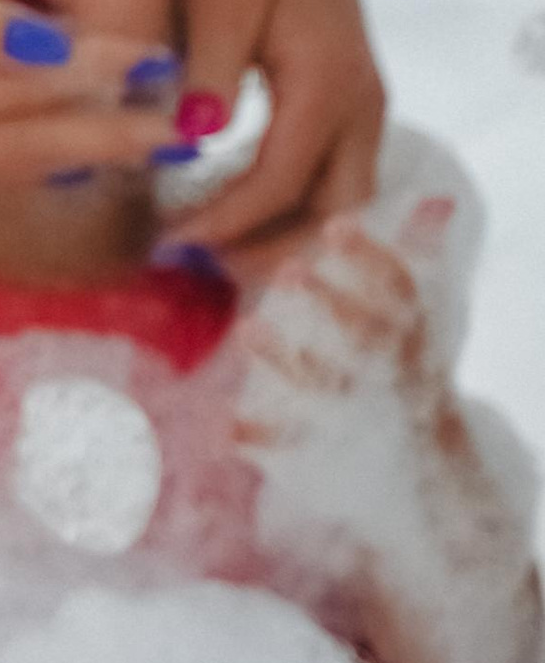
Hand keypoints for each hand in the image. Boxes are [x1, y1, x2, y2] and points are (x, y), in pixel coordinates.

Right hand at [0, 0, 179, 193]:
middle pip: (27, 149)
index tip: (163, 62)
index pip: (33, 91)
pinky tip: (56, 141)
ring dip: (70, 153)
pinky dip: (18, 154)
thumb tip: (61, 56)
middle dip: (109, 138)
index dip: (105, 78)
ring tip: (137, 140)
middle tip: (182, 132)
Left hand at [178, 0, 383, 257]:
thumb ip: (211, 74)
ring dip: (288, 232)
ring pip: (342, 197)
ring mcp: (360, 96)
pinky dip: (297, 203)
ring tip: (219, 250)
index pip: (280, 184)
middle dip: (272, 251)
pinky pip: (335, 169)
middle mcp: (359, 100)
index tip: (171, 242)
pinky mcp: (346, 88)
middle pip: (332, 212)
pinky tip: (242, 206)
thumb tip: (194, 144)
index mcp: (326, 83)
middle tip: (202, 266)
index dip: (226, 223)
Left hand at [233, 202, 448, 440]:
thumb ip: (415, 266)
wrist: (427, 462)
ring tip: (246, 327)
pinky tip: (228, 426)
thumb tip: (433, 200)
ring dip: (284, 357)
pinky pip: (295, 443)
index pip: (397, 289)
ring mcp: (361, 410)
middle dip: (327, 302)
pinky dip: (264, 435)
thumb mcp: (417, 321)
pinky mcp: (330, 448)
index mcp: (410, 334)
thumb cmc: (409, 373)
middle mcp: (391, 370)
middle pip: (362, 333)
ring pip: (325, 382)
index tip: (337, 226)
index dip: (370, 257)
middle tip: (289, 270)